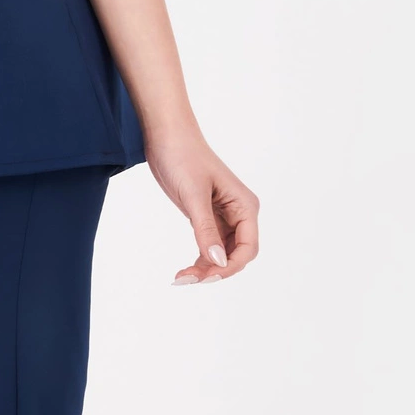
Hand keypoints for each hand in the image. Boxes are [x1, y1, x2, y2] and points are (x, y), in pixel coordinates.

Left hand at [145, 128, 259, 283]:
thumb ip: (206, 230)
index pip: (248, 248)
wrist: (166, 136)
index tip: (207, 276)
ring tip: (181, 277)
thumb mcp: (194, 196)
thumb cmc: (183, 157)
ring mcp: (224, 216)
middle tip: (186, 278)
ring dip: (206, 268)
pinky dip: (200, 259)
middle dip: (216, 271)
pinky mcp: (207, 216)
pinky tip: (185, 268)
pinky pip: (210, 246)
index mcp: (245, 206)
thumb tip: (218, 262)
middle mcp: (239, 213)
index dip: (230, 266)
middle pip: (236, 255)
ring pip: (222, 254)